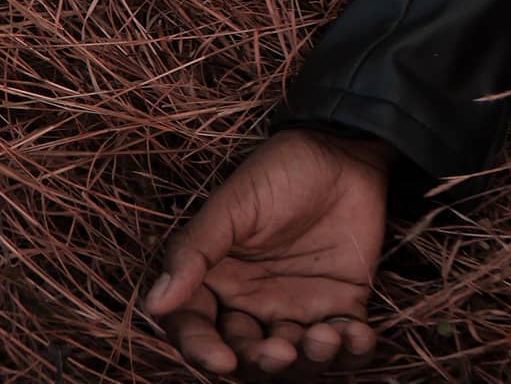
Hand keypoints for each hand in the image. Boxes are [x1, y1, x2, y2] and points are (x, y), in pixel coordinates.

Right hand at [141, 129, 392, 378]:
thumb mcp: (234, 205)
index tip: (221, 359)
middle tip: (279, 351)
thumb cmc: (282, 171)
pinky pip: (346, 345)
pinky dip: (352, 352)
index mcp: (219, 280)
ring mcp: (298, 307)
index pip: (197, 328)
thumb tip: (155, 304)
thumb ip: (196, 251)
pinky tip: (356, 336)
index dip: (202, 351)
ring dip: (308, 363)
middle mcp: (254, 303)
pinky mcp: (342, 305)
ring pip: (295, 360)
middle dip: (261, 364)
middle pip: (246, 356)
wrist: (343, 148)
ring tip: (323, 337)